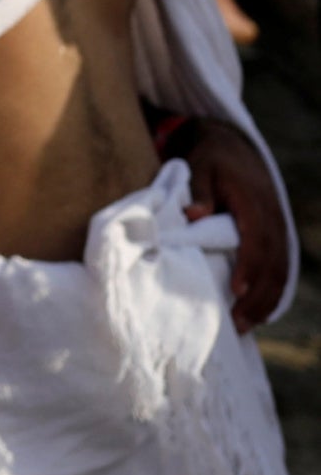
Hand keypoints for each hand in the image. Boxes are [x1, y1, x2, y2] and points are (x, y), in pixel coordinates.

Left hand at [185, 118, 288, 328]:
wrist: (235, 149)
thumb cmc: (211, 160)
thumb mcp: (200, 167)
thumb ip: (199, 191)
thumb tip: (194, 213)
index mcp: (253, 203)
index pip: (256, 240)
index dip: (248, 266)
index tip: (236, 290)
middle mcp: (272, 220)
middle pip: (272, 265)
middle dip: (257, 296)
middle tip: (236, 322)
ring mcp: (278, 231)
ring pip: (280, 272)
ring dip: (266, 301)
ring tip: (245, 325)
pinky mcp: (276, 238)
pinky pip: (280, 269)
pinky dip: (272, 293)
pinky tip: (258, 313)